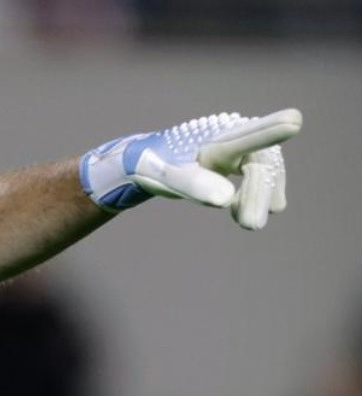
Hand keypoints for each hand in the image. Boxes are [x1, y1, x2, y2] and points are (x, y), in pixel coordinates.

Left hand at [80, 109, 302, 229]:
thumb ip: (195, 186)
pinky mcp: (245, 160)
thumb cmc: (156, 164)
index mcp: (216, 137)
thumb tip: (225, 199)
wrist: (150, 160)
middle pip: (262, 163)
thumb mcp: (169, 177)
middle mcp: (235, 136)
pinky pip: (264, 178)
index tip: (293, 121)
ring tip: (246, 222)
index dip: (270, 130)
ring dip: (262, 198)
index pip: (246, 135)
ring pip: (267, 172)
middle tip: (251, 225)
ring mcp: (242, 147)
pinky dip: (259, 197)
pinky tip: (241, 211)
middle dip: (260, 194)